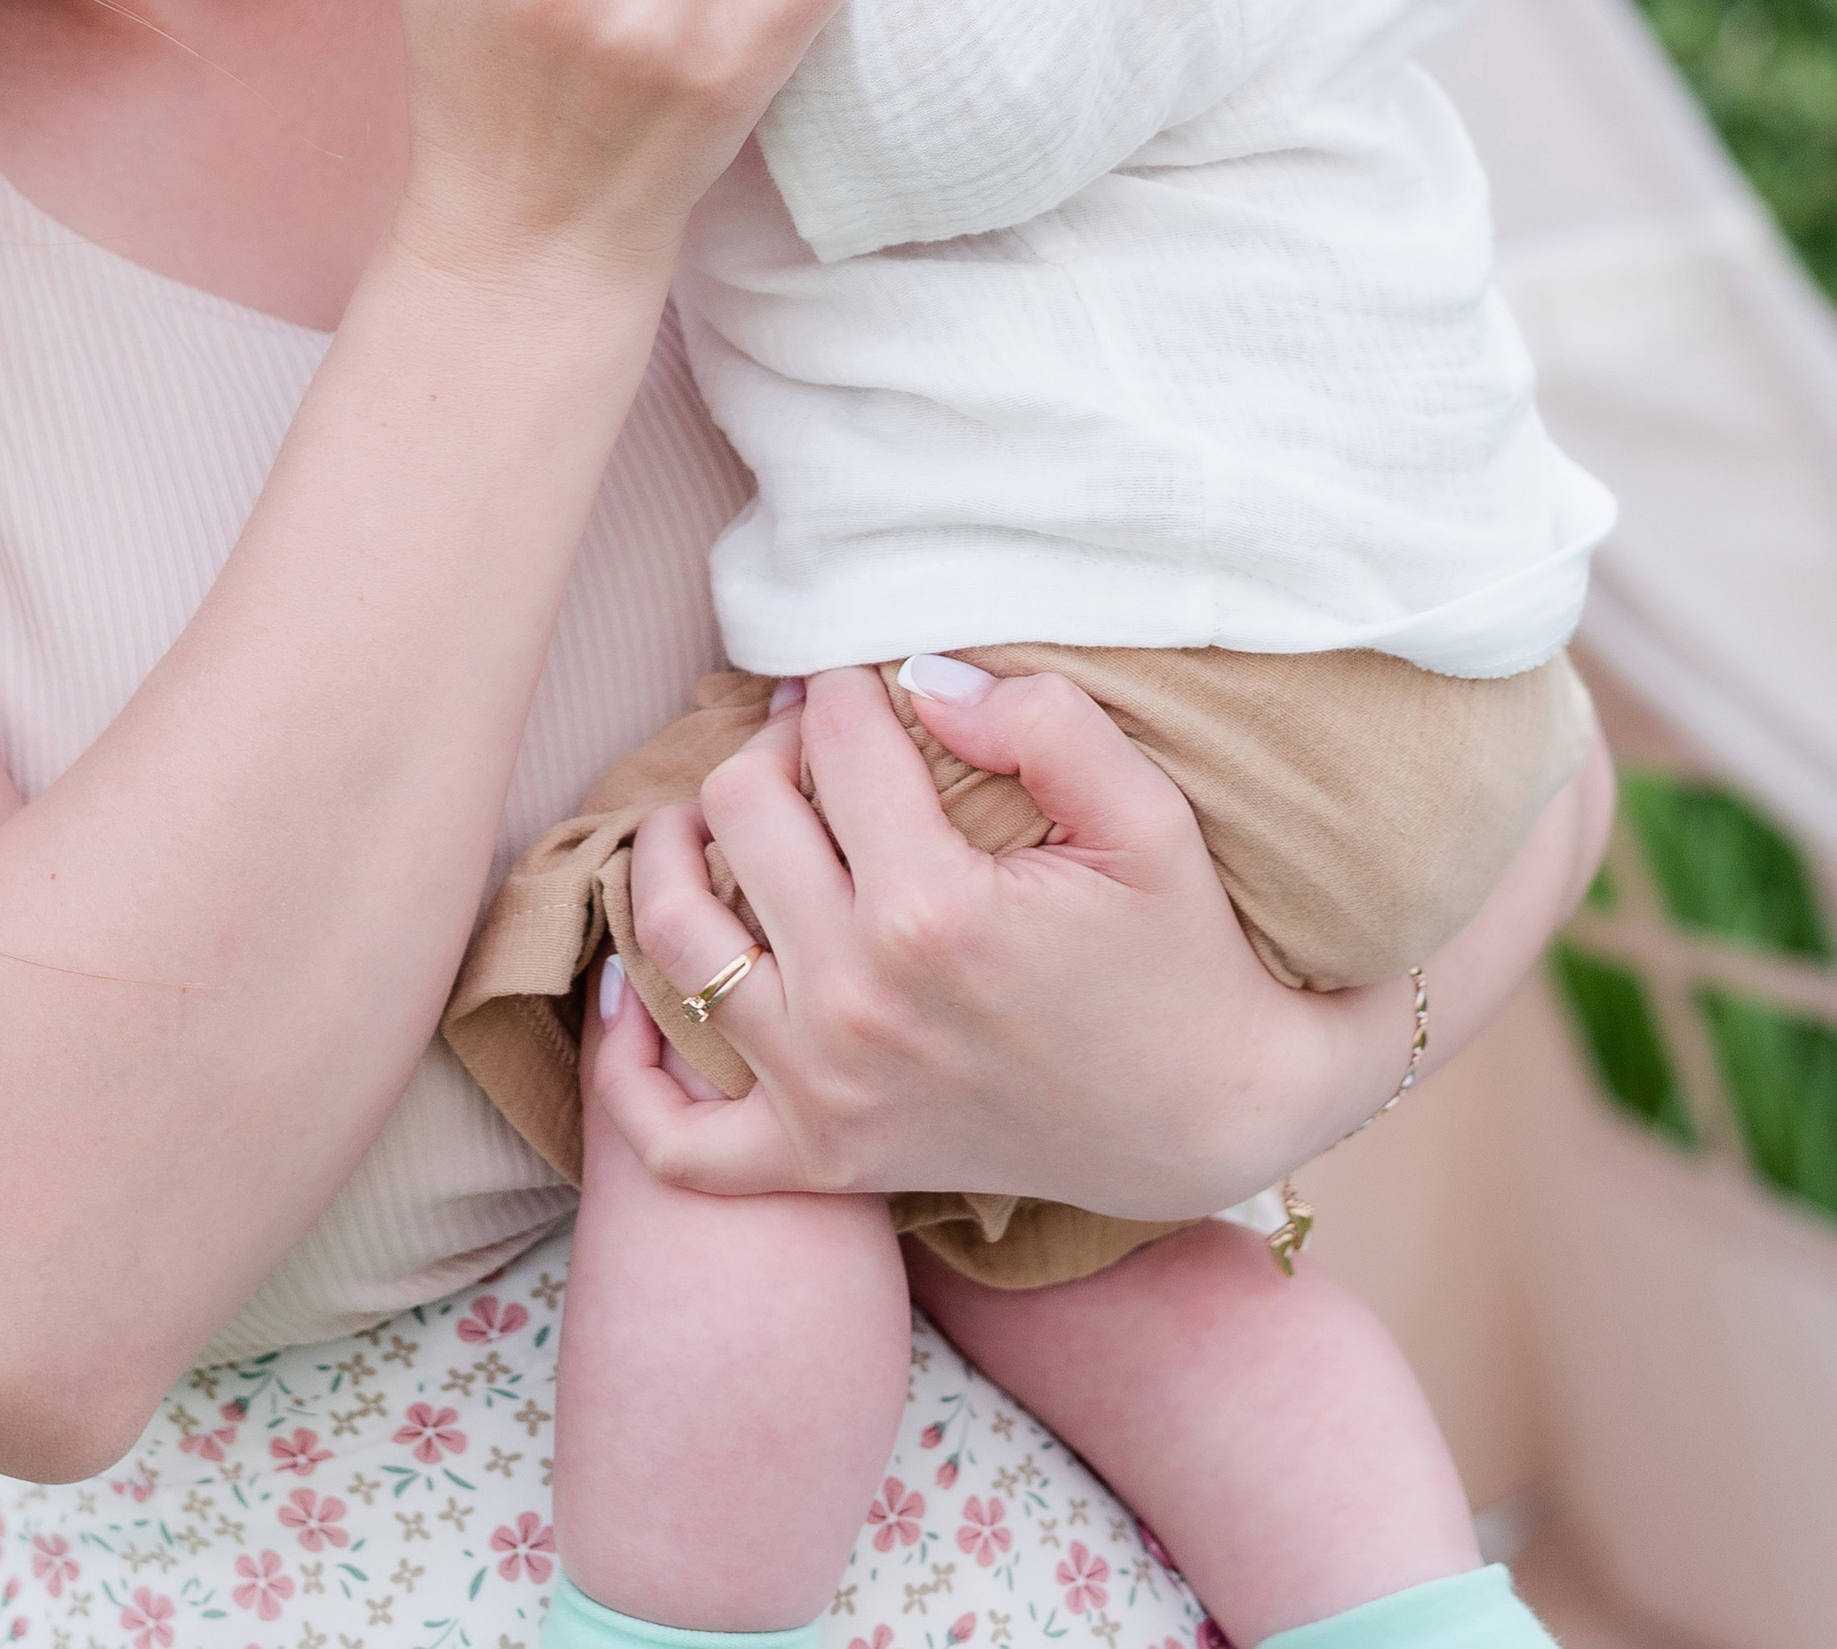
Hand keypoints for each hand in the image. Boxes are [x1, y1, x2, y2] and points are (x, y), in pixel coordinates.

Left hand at [589, 663, 1568, 1220]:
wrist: (1208, 1117)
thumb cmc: (1183, 953)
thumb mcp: (1149, 817)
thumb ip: (1044, 722)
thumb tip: (919, 678)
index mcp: (934, 910)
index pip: (831, 740)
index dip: (844, 689)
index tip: (868, 689)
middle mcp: (858, 1004)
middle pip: (738, 812)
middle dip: (773, 750)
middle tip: (817, 749)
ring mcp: (827, 1092)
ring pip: (676, 936)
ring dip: (673, 855)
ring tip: (713, 820)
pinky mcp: (820, 1159)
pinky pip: (672, 1138)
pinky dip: (628, 1067)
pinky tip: (632, 990)